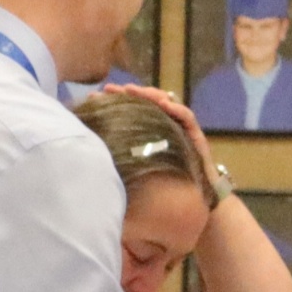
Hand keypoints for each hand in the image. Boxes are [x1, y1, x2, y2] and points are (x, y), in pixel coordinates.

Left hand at [100, 82, 218, 190]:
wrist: (196, 203)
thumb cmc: (166, 191)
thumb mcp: (137, 174)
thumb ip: (122, 161)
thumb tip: (94, 153)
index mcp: (151, 133)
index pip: (134, 110)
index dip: (116, 102)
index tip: (95, 96)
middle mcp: (166, 127)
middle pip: (148, 103)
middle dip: (129, 93)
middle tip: (109, 89)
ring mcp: (182, 129)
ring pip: (167, 104)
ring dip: (150, 95)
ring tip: (132, 90)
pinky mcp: (196, 136)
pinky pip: (187, 117)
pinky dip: (176, 109)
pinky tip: (164, 104)